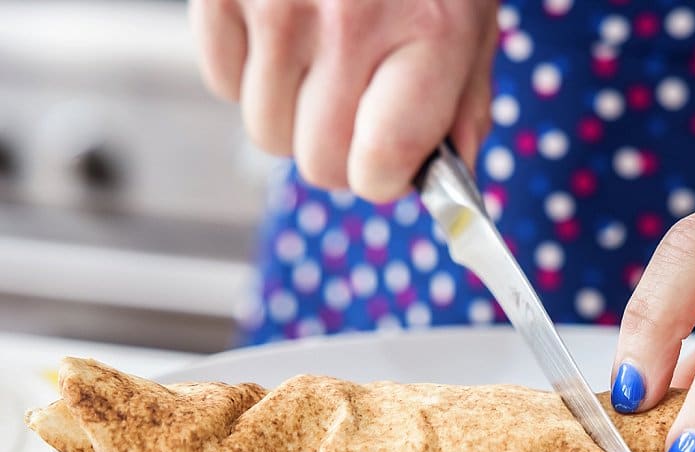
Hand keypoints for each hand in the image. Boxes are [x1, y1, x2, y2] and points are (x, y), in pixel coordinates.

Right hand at [190, 0, 497, 199]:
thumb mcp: (470, 25)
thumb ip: (462, 111)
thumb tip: (450, 189)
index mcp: (429, 35)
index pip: (380, 167)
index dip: (383, 176)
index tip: (388, 159)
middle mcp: (349, 21)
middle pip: (318, 162)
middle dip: (339, 152)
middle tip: (355, 111)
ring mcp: (278, 3)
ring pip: (266, 132)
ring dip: (293, 115)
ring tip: (321, 62)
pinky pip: (223, 82)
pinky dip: (251, 75)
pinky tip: (284, 35)